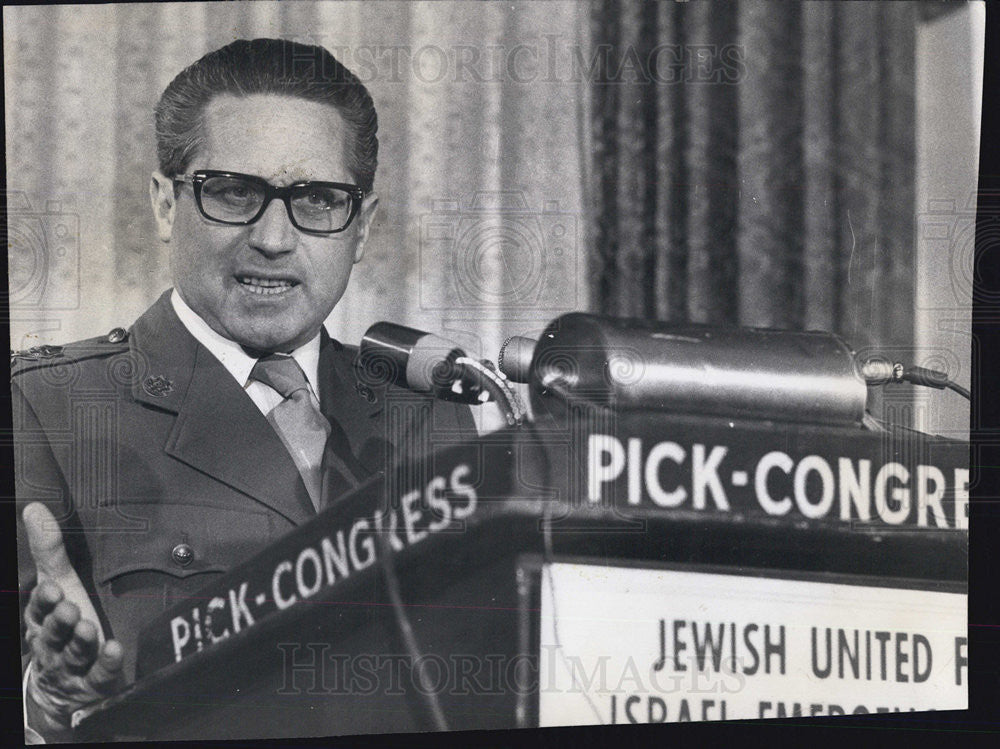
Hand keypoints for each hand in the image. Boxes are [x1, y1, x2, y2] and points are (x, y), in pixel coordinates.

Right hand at [22, 502, 124, 735]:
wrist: (66, 687)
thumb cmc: (64, 625)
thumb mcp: (58, 585)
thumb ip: (49, 551)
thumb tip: (35, 508)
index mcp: (42, 621)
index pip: (38, 611)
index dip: (43, 602)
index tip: (51, 588)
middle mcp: (54, 645)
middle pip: (53, 635)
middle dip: (59, 622)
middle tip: (68, 608)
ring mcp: (73, 667)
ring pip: (74, 655)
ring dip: (81, 642)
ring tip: (89, 629)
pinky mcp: (94, 684)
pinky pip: (100, 676)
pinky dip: (106, 665)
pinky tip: (114, 651)